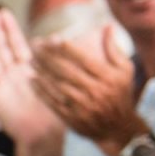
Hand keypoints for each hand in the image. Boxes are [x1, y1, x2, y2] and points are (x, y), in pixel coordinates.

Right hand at [0, 5, 63, 145]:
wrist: (44, 133)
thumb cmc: (53, 109)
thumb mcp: (57, 78)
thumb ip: (54, 58)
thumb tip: (54, 36)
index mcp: (27, 68)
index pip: (15, 42)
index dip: (9, 27)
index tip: (3, 11)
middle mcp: (12, 74)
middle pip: (0, 46)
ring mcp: (2, 84)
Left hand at [31, 25, 141, 154]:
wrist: (117, 129)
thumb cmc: (120, 94)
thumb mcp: (124, 70)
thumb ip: (113, 49)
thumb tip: (107, 26)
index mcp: (107, 77)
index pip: (83, 59)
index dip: (66, 48)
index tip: (52, 38)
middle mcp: (94, 91)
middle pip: (66, 71)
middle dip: (48, 57)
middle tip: (34, 45)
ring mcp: (82, 106)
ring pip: (57, 86)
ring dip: (41, 72)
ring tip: (30, 60)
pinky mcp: (72, 118)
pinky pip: (53, 102)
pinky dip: (41, 91)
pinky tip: (32, 80)